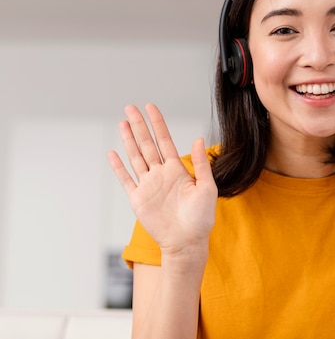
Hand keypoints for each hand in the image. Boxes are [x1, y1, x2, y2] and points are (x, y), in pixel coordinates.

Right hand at [107, 104, 216, 258]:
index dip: (157, 123)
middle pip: (146, 144)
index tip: (150, 107)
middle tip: (130, 107)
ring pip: (135, 157)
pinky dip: (118, 167)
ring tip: (122, 123)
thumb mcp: (207, 187)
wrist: (187, 242)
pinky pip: (126, 179)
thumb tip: (198, 139)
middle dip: (139, 125)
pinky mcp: (138, 199)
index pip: (164, 140)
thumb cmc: (201, 218)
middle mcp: (161, 174)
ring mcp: (148, 185)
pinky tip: (113, 154)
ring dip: (128, 140)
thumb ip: (201, 164)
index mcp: (177, 170)